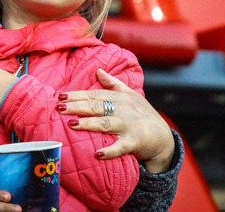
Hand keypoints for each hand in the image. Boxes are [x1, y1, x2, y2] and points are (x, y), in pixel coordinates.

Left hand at [58, 68, 174, 173]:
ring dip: (89, 124)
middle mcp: (123, 110)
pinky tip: (98, 154)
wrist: (164, 138)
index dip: (77, 95)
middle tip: (60, 108)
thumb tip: (98, 70)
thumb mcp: (131, 95)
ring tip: (72, 124)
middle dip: (77, 107)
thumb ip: (113, 84)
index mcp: (119, 98)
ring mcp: (129, 126)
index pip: (94, 95)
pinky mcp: (135, 142)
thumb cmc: (143, 115)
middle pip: (97, 107)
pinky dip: (110, 151)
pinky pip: (121, 147)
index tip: (61, 96)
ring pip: (106, 124)